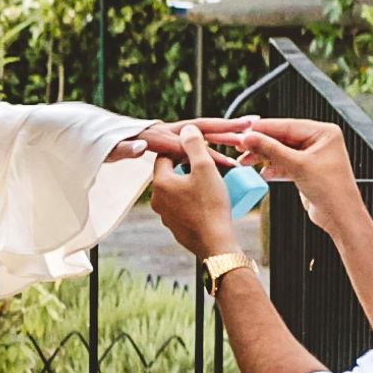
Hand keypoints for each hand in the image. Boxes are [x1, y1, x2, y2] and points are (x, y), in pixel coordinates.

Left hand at [144, 150, 246, 270]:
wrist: (215, 243)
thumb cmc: (211, 205)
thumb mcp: (205, 168)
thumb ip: (194, 145)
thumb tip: (187, 129)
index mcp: (160, 183)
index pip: (165, 156)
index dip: (182, 149)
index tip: (198, 149)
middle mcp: (157, 200)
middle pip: (171, 173)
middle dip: (188, 167)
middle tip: (208, 165)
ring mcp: (165, 216)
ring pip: (177, 191)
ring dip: (191, 184)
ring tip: (212, 182)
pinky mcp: (176, 227)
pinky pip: (183, 207)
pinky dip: (194, 200)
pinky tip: (210, 201)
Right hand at [200, 112, 360, 206]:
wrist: (340, 217)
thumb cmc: (331, 190)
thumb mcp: (298, 166)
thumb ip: (272, 150)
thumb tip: (250, 137)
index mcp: (324, 132)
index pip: (288, 125)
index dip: (264, 129)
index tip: (243, 132)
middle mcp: (319, 141)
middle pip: (283, 138)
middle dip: (261, 144)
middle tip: (240, 146)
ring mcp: (312, 156)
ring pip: (281, 151)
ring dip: (264, 157)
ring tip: (245, 161)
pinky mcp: (306, 170)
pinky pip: (285, 164)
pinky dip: (273, 168)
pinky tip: (262, 173)